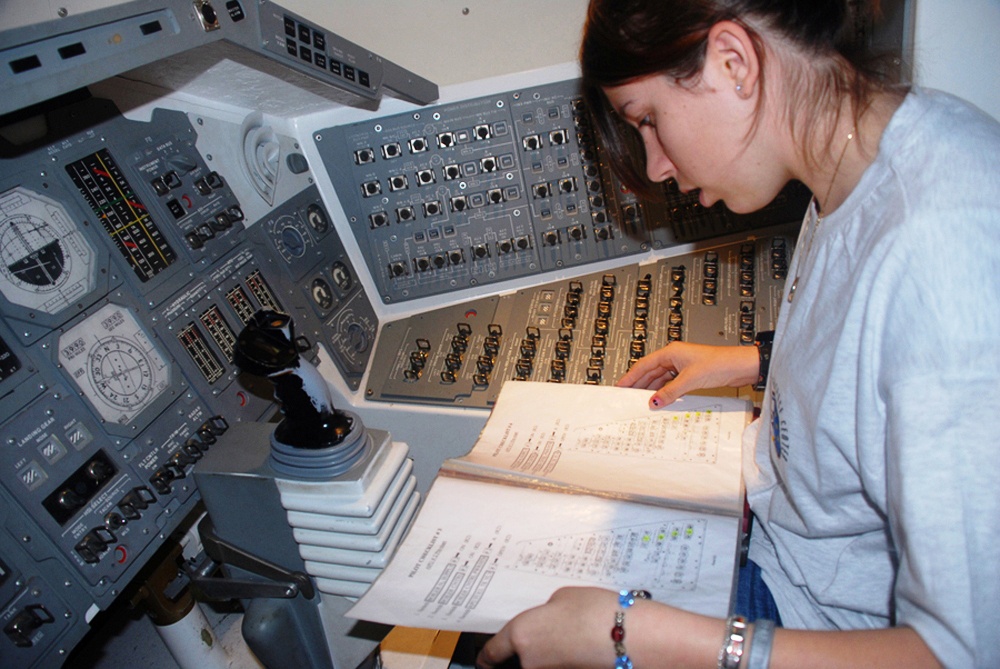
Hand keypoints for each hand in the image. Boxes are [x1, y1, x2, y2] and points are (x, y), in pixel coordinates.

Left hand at [476, 587, 618, 668]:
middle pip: (520, 661)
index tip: (486, 660)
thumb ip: (544, 612)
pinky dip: (567, 658)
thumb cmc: (596, 612)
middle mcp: (530, 661)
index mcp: (521, 635)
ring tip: (573, 636)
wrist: (631, 636)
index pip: (492, 653)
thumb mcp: (562, 598)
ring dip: (551, 654)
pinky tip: (583, 646)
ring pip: (542, 664)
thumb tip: (545, 624)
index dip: (487, 658)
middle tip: (549, 635)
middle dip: (529, 651)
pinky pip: (560, 665)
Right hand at [616, 342, 758, 407]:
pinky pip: (671, 383)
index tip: (620, 386)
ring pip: (660, 378)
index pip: (644, 365)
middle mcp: (674, 357)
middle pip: (650, 372)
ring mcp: (682, 366)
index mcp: (671, 352)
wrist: (740, 366)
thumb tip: (654, 401)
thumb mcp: (690, 379)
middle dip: (639, 384)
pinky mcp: (690, 374)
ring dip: (652, 390)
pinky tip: (660, 400)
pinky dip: (665, 392)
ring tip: (641, 401)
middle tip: (626, 397)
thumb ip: (670, 392)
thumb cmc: (719, 363)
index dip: (630, 376)